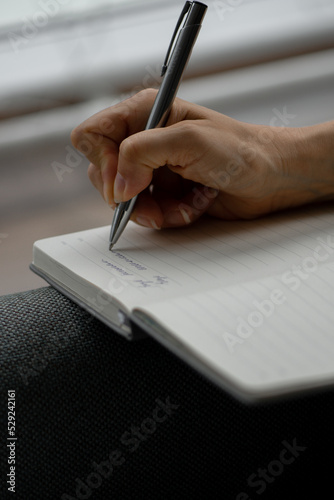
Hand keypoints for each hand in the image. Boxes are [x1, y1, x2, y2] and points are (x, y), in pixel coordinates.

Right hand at [71, 89, 333, 228]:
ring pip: (123, 198)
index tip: (126, 183)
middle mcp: (143, 139)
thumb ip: (142, 153)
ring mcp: (152, 167)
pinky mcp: (164, 190)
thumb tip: (116, 185)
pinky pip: (145, 211)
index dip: (101, 162)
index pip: (92, 135)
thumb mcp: (189, 141)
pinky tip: (190, 208)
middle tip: (154, 200)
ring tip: (182, 207)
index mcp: (143, 113)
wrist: (270, 177)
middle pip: (102, 173)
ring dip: (152, 209)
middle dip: (130, 195)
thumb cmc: (239, 151)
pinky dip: (166, 216)